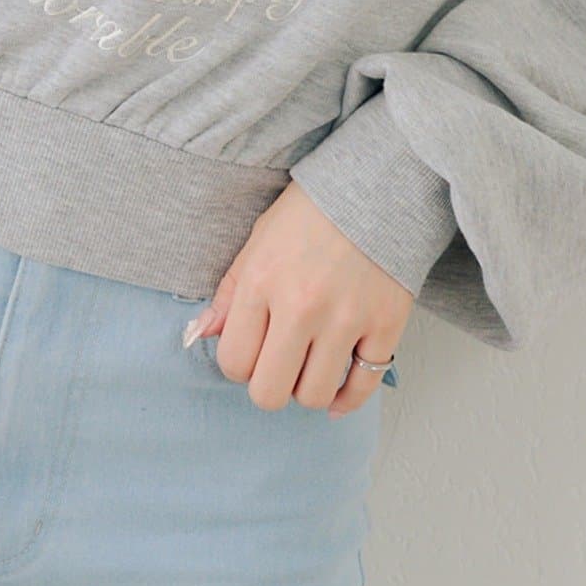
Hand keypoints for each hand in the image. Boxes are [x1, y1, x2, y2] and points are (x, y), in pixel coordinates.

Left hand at [187, 182, 411, 416]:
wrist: (377, 185)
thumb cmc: (311, 213)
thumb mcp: (257, 241)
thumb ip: (228, 294)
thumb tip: (200, 335)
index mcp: (262, 282)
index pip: (234, 362)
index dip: (238, 365)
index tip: (251, 352)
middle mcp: (302, 306)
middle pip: (270, 392)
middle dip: (268, 387)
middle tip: (277, 367)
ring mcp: (346, 318)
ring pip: (314, 395)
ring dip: (306, 389)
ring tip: (307, 366)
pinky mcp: (385, 324)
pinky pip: (363, 386)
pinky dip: (347, 399)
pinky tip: (336, 393)